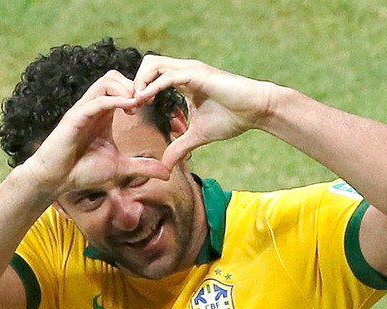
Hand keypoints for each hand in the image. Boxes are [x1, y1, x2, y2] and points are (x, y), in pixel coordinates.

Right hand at [22, 70, 169, 198]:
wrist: (56, 180)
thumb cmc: (83, 171)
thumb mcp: (121, 168)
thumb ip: (143, 167)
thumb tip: (167, 174)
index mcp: (104, 114)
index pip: (122, 88)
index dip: (140, 91)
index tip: (154, 104)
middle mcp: (94, 107)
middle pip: (114, 77)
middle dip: (134, 83)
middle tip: (148, 101)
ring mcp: (84, 110)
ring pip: (105, 81)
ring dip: (126, 88)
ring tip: (139, 103)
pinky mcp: (75, 117)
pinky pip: (97, 100)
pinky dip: (115, 100)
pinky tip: (130, 108)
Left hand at [133, 55, 272, 167]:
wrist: (256, 110)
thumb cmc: (232, 117)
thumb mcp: (198, 136)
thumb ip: (180, 147)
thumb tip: (166, 166)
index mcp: (183, 80)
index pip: (151, 76)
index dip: (138, 90)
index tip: (131, 111)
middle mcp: (184, 71)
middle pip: (147, 64)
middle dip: (133, 82)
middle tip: (130, 106)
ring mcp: (190, 70)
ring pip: (152, 64)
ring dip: (139, 82)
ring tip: (134, 103)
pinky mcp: (197, 74)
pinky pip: (167, 76)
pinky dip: (152, 86)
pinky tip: (144, 101)